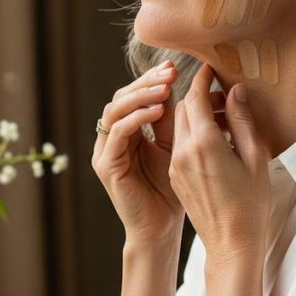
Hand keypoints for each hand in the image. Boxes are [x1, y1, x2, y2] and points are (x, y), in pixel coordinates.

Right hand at [92, 60, 222, 243]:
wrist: (162, 228)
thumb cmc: (173, 191)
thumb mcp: (177, 147)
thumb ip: (174, 120)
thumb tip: (189, 86)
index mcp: (129, 131)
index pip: (135, 94)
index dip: (152, 79)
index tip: (175, 68)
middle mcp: (113, 137)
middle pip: (122, 96)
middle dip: (146, 82)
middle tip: (170, 72)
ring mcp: (106, 151)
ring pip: (115, 109)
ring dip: (140, 95)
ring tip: (165, 88)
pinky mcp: (106, 165)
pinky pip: (117, 133)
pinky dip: (136, 118)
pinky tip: (157, 111)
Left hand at [169, 63, 269, 263]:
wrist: (231, 243)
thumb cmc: (250, 204)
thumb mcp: (255, 158)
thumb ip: (242, 121)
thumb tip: (235, 92)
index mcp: (204, 144)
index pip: (195, 97)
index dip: (203, 78)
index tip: (212, 68)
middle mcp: (183, 151)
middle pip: (183, 108)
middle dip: (200, 95)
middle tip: (224, 95)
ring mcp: (176, 165)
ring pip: (179, 125)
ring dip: (196, 114)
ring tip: (224, 120)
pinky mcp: (176, 176)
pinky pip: (179, 143)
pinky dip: (192, 133)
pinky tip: (215, 140)